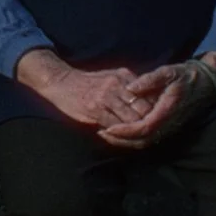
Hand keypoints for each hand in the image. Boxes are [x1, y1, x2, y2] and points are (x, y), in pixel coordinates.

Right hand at [14, 49, 147, 131]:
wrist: (60, 81)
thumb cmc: (87, 82)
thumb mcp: (111, 76)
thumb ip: (129, 86)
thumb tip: (149, 101)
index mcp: (124, 76)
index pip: (149, 97)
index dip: (155, 113)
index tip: (156, 122)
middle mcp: (118, 85)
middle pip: (144, 110)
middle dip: (148, 125)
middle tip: (149, 136)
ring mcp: (106, 96)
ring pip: (131, 121)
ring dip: (134, 133)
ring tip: (135, 140)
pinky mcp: (95, 108)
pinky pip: (114, 126)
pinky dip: (118, 135)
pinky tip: (115, 137)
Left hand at [100, 55, 215, 149]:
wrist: (206, 84)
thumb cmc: (185, 76)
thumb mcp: (169, 72)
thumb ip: (150, 80)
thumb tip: (130, 88)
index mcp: (167, 111)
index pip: (144, 128)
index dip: (125, 131)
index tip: (107, 128)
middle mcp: (168, 124)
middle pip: (142, 141)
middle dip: (121, 140)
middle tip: (101, 132)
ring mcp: (169, 128)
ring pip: (145, 142)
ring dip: (125, 141)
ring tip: (106, 133)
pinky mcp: (167, 128)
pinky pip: (148, 138)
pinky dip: (133, 138)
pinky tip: (120, 131)